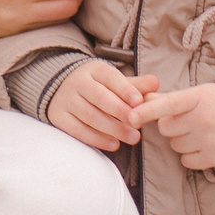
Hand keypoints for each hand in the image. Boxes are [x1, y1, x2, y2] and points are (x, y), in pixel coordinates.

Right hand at [45, 59, 160, 150]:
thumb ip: (135, 85)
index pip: (110, 77)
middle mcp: (77, 82)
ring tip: (133, 138)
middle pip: (99, 97)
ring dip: (113, 128)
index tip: (138, 101)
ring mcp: (66, 100)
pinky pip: (78, 130)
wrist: (60, 90)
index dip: (125, 89)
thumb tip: (156, 83)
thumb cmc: (96, 87)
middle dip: (120, 112)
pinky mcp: (59, 117)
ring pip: (89, 115)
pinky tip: (114, 144)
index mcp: (94, 70)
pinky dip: (97, 139)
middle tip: (138, 125)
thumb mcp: (113, 82)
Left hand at [135, 82, 214, 170]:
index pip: (168, 104)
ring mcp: (209, 140)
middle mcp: (203, 119)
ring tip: (197, 131)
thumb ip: (169, 97)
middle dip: (170, 125)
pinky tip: (202, 144)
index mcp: (198, 99)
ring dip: (180, 140)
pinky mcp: (214, 158)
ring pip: (175, 145)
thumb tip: (143, 98)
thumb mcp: (198, 93)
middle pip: (166, 128)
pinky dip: (190, 155)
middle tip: (185, 120)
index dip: (147, 110)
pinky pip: (186, 160)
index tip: (131, 117)